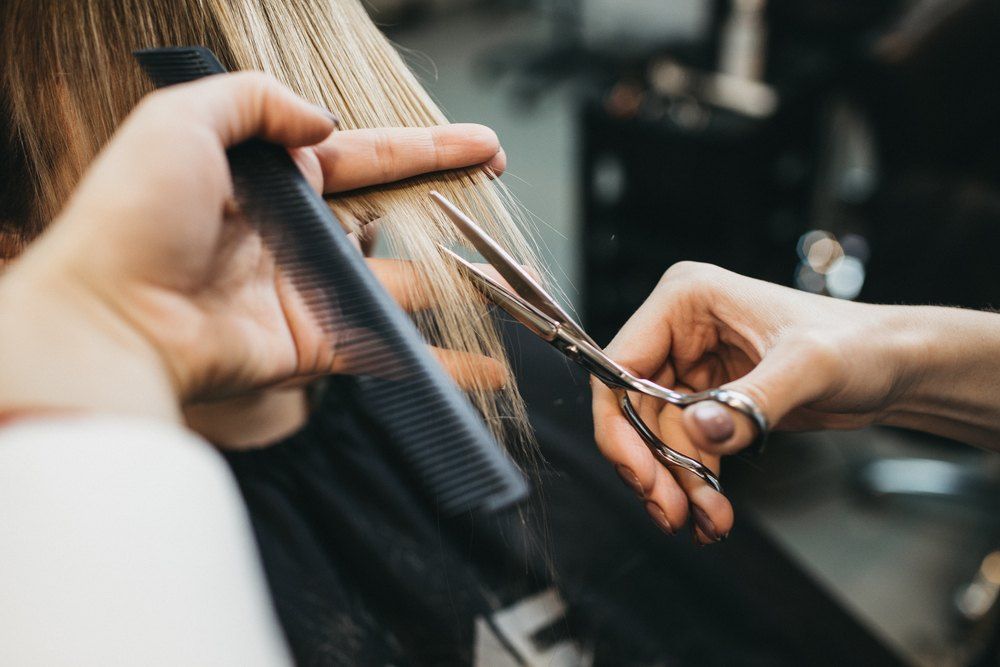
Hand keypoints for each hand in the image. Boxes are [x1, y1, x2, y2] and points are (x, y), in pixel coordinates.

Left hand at [0, 73, 506, 420]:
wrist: (111, 318)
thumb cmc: (133, 217)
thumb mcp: (182, 120)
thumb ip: (256, 100)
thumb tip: (321, 122)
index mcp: (272, 180)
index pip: (366, 155)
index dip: (426, 149)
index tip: (480, 146)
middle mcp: (296, 235)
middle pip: (391, 217)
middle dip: (448, 205)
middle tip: (495, 195)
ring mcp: (308, 292)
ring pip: (400, 286)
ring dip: (456, 286)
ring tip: (507, 283)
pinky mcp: (314, 345)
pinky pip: (387, 349)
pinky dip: (440, 361)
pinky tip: (486, 363)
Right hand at [592, 262, 914, 542]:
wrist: (896, 368)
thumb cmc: (861, 345)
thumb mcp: (809, 367)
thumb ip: (751, 402)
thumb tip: (698, 431)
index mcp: (686, 299)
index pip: (621, 365)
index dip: (620, 425)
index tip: (641, 475)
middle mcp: (680, 330)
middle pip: (633, 408)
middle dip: (652, 466)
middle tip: (672, 512)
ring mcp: (692, 366)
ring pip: (657, 437)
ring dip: (678, 484)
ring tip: (708, 522)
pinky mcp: (709, 399)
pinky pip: (683, 447)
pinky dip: (694, 483)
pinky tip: (713, 513)